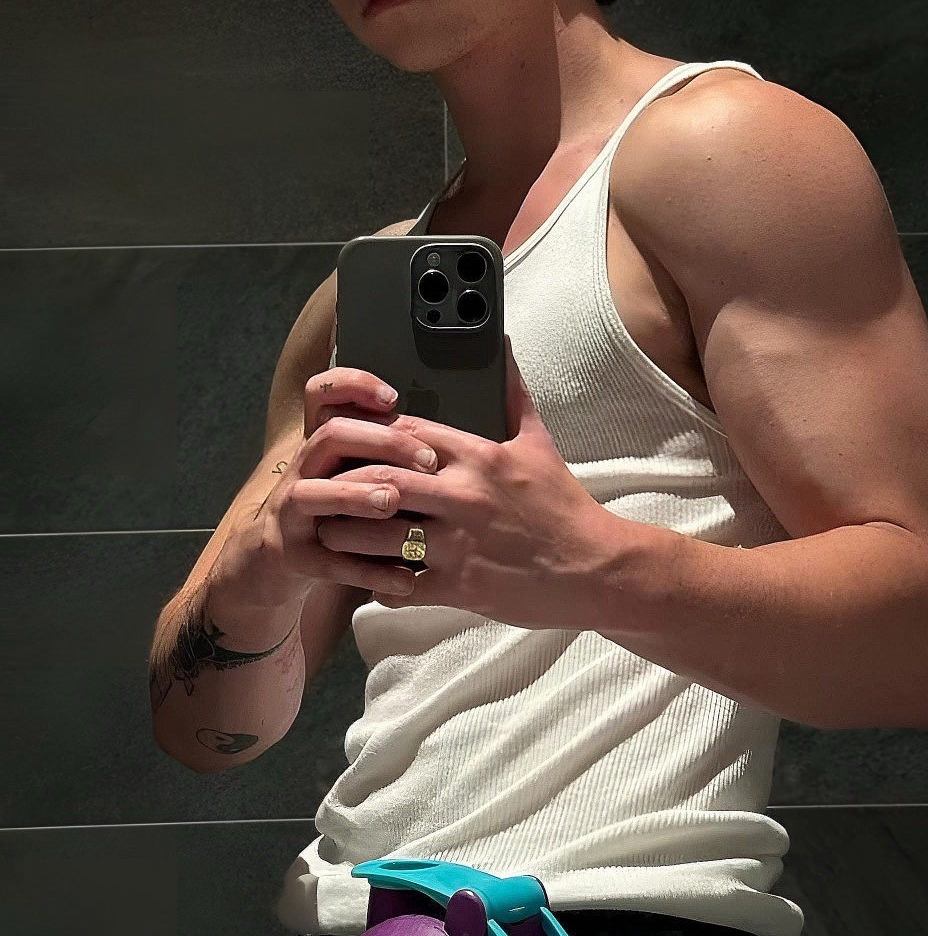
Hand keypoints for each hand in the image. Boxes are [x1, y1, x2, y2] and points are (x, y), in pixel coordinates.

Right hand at [215, 364, 442, 611]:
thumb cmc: (328, 517)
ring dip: (355, 495)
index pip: (322, 396)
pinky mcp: (290, 558)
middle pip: (329, 436)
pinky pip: (328, 562)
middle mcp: (302, 472)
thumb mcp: (348, 477)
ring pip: (312, 493)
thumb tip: (444, 437)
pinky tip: (404, 579)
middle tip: (427, 460)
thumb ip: (382, 455)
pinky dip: (367, 570)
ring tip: (394, 501)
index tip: (393, 397)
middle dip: (380, 442)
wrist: (272, 569)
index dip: (353, 386)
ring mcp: (291, 514)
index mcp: (321, 448)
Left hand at [314, 336, 627, 629]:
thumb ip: (513, 394)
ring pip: (379, 535)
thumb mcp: (539, 443)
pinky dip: (376, 582)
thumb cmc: (563, 505)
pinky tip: (366, 576)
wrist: (596, 567)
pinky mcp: (459, 587)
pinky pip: (400, 584)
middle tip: (323, 488)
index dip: (369, 437)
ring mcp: (458, 544)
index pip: (406, 435)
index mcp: (479, 456)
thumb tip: (503, 348)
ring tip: (329, 531)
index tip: (349, 442)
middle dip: (344, 485)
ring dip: (346, 534)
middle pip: (380, 481)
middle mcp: (463, 496)